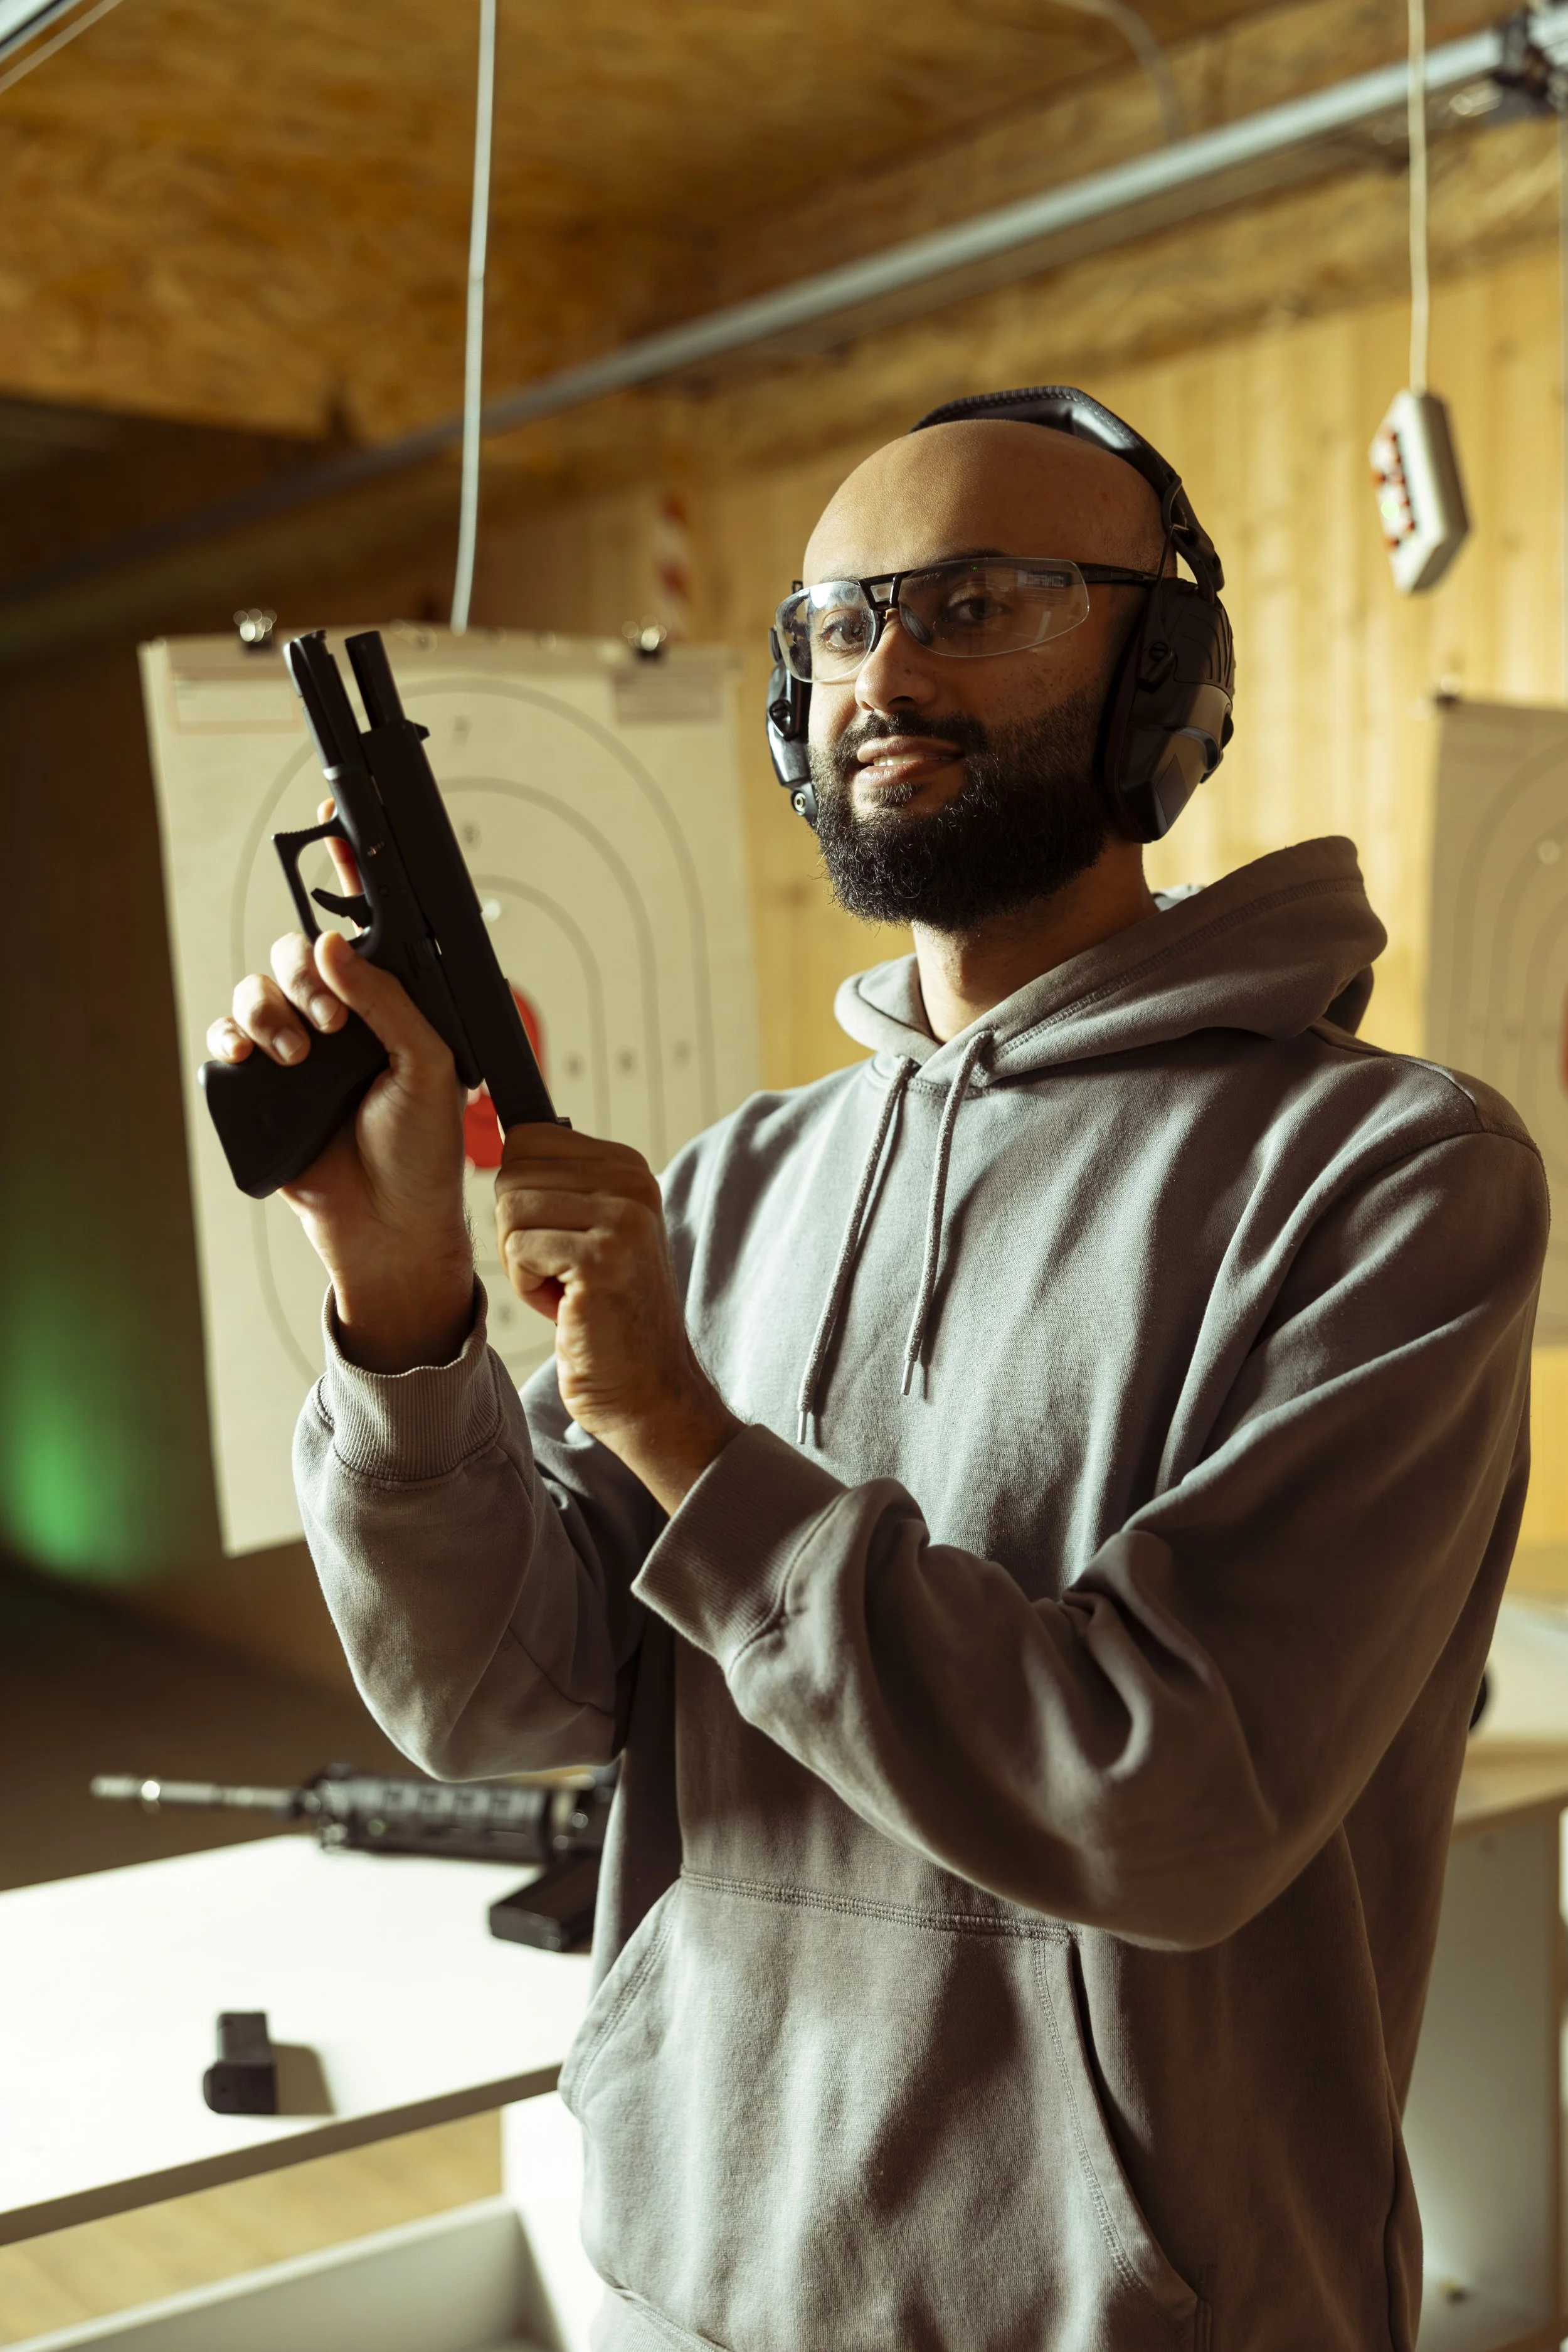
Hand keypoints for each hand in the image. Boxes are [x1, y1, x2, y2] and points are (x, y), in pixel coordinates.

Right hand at [205, 812, 473, 1372]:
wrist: (389, 1224)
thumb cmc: (425, 1152)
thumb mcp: (428, 1065)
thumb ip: (386, 1000)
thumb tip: (334, 946)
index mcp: (390, 1002)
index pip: (366, 925)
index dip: (345, 875)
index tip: (331, 827)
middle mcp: (342, 1015)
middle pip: (299, 949)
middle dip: (308, 975)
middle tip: (334, 1024)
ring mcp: (297, 1047)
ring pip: (259, 987)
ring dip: (273, 1010)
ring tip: (302, 1056)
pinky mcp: (260, 1083)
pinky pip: (227, 1034)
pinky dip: (230, 1036)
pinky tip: (247, 1055)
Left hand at [495, 1126, 740, 1511]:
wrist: (647, 1388)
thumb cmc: (605, 1316)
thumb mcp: (590, 1232)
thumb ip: (559, 1184)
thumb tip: (507, 1137)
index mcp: (628, 1167)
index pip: (527, 1140)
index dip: (523, 1201)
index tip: (560, 1243)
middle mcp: (632, 1182)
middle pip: (512, 1174)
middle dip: (518, 1233)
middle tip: (562, 1275)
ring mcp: (622, 1218)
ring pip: (510, 1209)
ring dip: (522, 1263)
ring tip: (567, 1291)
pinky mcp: (601, 1257)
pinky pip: (519, 1248)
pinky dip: (528, 1288)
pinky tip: (567, 1308)